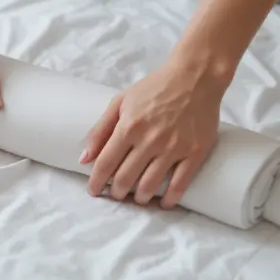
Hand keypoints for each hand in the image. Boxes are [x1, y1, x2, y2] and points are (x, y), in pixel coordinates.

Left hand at [80, 51, 230, 207]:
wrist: (195, 77)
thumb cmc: (155, 87)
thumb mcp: (121, 101)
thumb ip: (100, 130)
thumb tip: (84, 159)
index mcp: (129, 126)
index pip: (106, 163)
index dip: (96, 182)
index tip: (94, 191)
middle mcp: (149, 140)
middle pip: (125, 178)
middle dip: (117, 192)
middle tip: (116, 194)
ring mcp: (173, 148)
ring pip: (150, 185)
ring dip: (140, 197)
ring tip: (137, 197)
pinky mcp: (195, 152)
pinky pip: (180, 184)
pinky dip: (170, 198)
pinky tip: (163, 202)